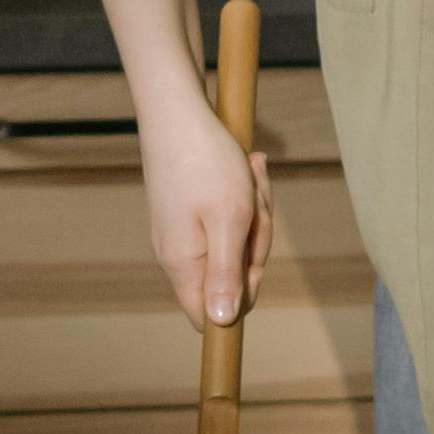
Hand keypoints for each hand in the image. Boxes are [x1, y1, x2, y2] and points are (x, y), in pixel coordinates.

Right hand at [139, 83, 271, 332]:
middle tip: (253, 200)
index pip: (210, 316)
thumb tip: (221, 324)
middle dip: (256, 238)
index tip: (251, 258)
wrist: (177, 108)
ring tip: (251, 171)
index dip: (241, 295)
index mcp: (184, 265)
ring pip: (237, 240)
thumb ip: (226, 276)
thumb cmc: (207, 162)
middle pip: (233, 275)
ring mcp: (184, 230)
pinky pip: (230, 216)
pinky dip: (245, 194)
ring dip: (255, 208)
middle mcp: (179, 254)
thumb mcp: (229, 221)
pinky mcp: (191, 209)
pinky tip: (248, 165)